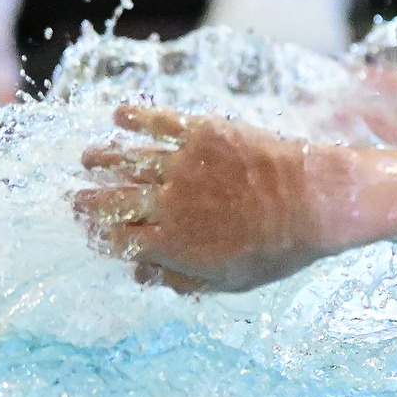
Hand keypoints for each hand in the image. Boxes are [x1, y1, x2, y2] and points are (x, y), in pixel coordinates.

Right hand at [74, 105, 339, 291]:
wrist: (319, 201)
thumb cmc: (282, 248)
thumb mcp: (232, 281)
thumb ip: (183, 278)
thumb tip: (141, 274)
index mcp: (171, 243)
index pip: (117, 240)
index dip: (102, 236)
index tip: (96, 233)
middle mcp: (168, 203)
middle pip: (111, 201)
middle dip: (88, 202)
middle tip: (77, 198)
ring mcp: (183, 165)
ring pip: (126, 159)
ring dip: (102, 159)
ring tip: (89, 158)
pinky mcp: (204, 133)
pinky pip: (158, 121)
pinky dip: (133, 118)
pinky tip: (119, 116)